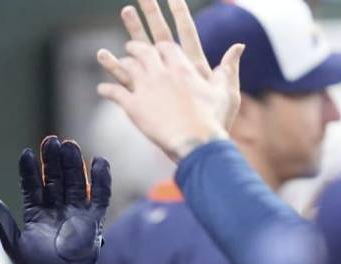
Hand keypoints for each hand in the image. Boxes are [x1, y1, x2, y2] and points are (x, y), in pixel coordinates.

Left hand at [0, 136, 109, 263]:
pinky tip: (99, 161)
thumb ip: (3, 220)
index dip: (29, 170)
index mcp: (36, 213)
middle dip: (53, 160)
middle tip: (51, 140)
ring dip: (73, 164)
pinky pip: (100, 196)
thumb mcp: (13, 244)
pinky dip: (101, 180)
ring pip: (75, 182)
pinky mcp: (93, 220)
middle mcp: (56, 209)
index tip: (27, 153)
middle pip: (55, 178)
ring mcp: (75, 212)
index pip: (32, 186)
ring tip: (70, 145)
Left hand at [96, 0, 244, 161]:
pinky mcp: (133, 106)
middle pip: (144, 50)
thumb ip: (228, 67)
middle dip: (136, 43)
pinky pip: (115, 93)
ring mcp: (145, 88)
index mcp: (182, 66)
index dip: (161, 44)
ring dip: (116, 63)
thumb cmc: (214, 119)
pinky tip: (101, 89)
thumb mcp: (225, 90)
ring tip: (107, 58)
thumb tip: (239, 45)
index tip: (158, 43)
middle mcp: (161, 72)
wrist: (195, 142)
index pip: (167, 46)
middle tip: (130, 43)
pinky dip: (106, 90)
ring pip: (127, 68)